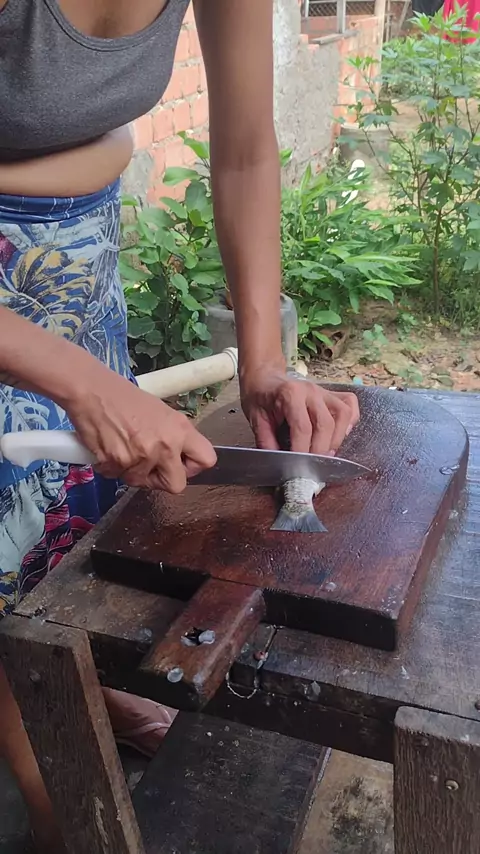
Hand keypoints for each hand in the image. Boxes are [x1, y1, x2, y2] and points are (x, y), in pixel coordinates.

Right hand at [65, 366, 215, 492]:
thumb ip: (173, 437)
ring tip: (122, 448)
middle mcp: (165, 445)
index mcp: (180, 429)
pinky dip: (111, 467)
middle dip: (161, 479)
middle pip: (176, 485)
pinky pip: (117, 476)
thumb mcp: (160, 412)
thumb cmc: (123, 398)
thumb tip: (178, 459)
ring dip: (130, 471)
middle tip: (148, 467)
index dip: (192, 467)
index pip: (206, 460)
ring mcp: (142, 456)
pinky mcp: (118, 462)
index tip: (179, 464)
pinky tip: (108, 447)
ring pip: (140, 482)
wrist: (91, 390)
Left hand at [240, 367, 359, 454]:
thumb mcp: (256, 419)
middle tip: (312, 465)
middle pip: (326, 424)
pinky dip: (350, 421)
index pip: (303, 427)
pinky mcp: (331, 394)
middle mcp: (310, 391)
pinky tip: (339, 434)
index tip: (299, 466)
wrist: (264, 378)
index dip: (302, 450)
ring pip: (343, 414)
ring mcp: (323, 391)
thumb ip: (267, 441)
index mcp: (290, 394)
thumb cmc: (260, 397)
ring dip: (337, 438)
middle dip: (320, 450)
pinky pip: (350, 405)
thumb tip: (278, 464)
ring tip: (326, 452)